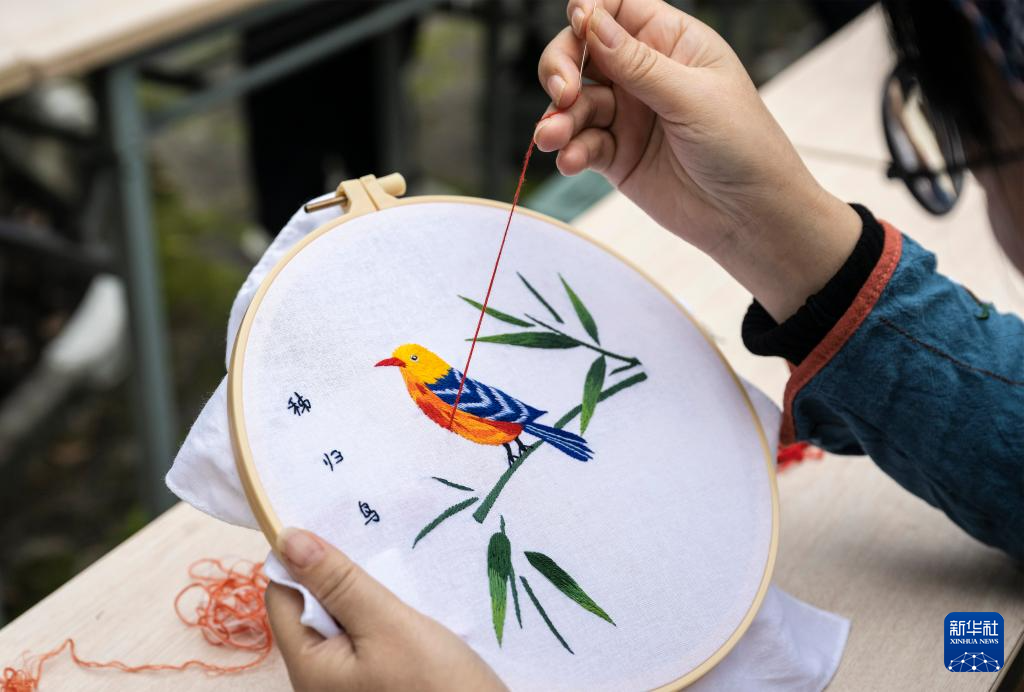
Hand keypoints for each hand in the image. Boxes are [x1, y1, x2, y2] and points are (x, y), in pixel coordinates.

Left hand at [266, 528, 507, 691]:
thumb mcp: (389, 624)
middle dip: (341, 576)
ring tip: (398, 571)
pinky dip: (382, 616)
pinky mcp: (377, 683)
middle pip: (312, 608)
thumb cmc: (437, 685)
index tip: (338, 528)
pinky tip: (410, 602)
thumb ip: (339, 583)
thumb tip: (288, 539)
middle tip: (376, 543)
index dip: (303, 560)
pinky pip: (366, 639)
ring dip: (366, 595)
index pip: (282, 597)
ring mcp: (348, 685)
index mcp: (309, 668)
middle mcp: (320, 680)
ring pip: (342, 622)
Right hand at [536, 0, 860, 319]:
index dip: (589, 12)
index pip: (616, 8)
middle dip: (562, 68)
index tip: (577, 29)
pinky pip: (582, 144)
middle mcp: (644, 73)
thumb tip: (590, 19)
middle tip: (562, 94)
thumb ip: (636, 62)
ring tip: (553, 138)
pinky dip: (571, 151)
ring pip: (575, 103)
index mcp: (670, 41)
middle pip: (582, 52)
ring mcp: (628, 114)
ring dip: (559, 119)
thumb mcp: (691, 96)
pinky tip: (572, 162)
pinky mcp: (617, 155)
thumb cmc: (743, 146)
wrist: (750, 216)